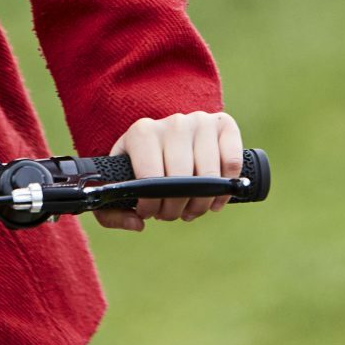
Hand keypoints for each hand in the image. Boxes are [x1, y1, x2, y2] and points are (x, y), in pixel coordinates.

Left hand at [92, 110, 241, 231]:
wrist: (165, 133)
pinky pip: (232, 162)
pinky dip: (226, 189)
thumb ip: (112, 209)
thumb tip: (138, 223)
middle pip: (182, 181)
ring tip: (191, 208)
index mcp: (143, 132)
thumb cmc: (141, 162)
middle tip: (171, 214)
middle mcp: (172, 122)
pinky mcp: (224, 124)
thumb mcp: (120, 177)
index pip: (150, 178)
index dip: (152, 205)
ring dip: (202, 204)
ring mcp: (199, 121)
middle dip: (176, 208)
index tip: (149, 213)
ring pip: (210, 176)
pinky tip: (215, 198)